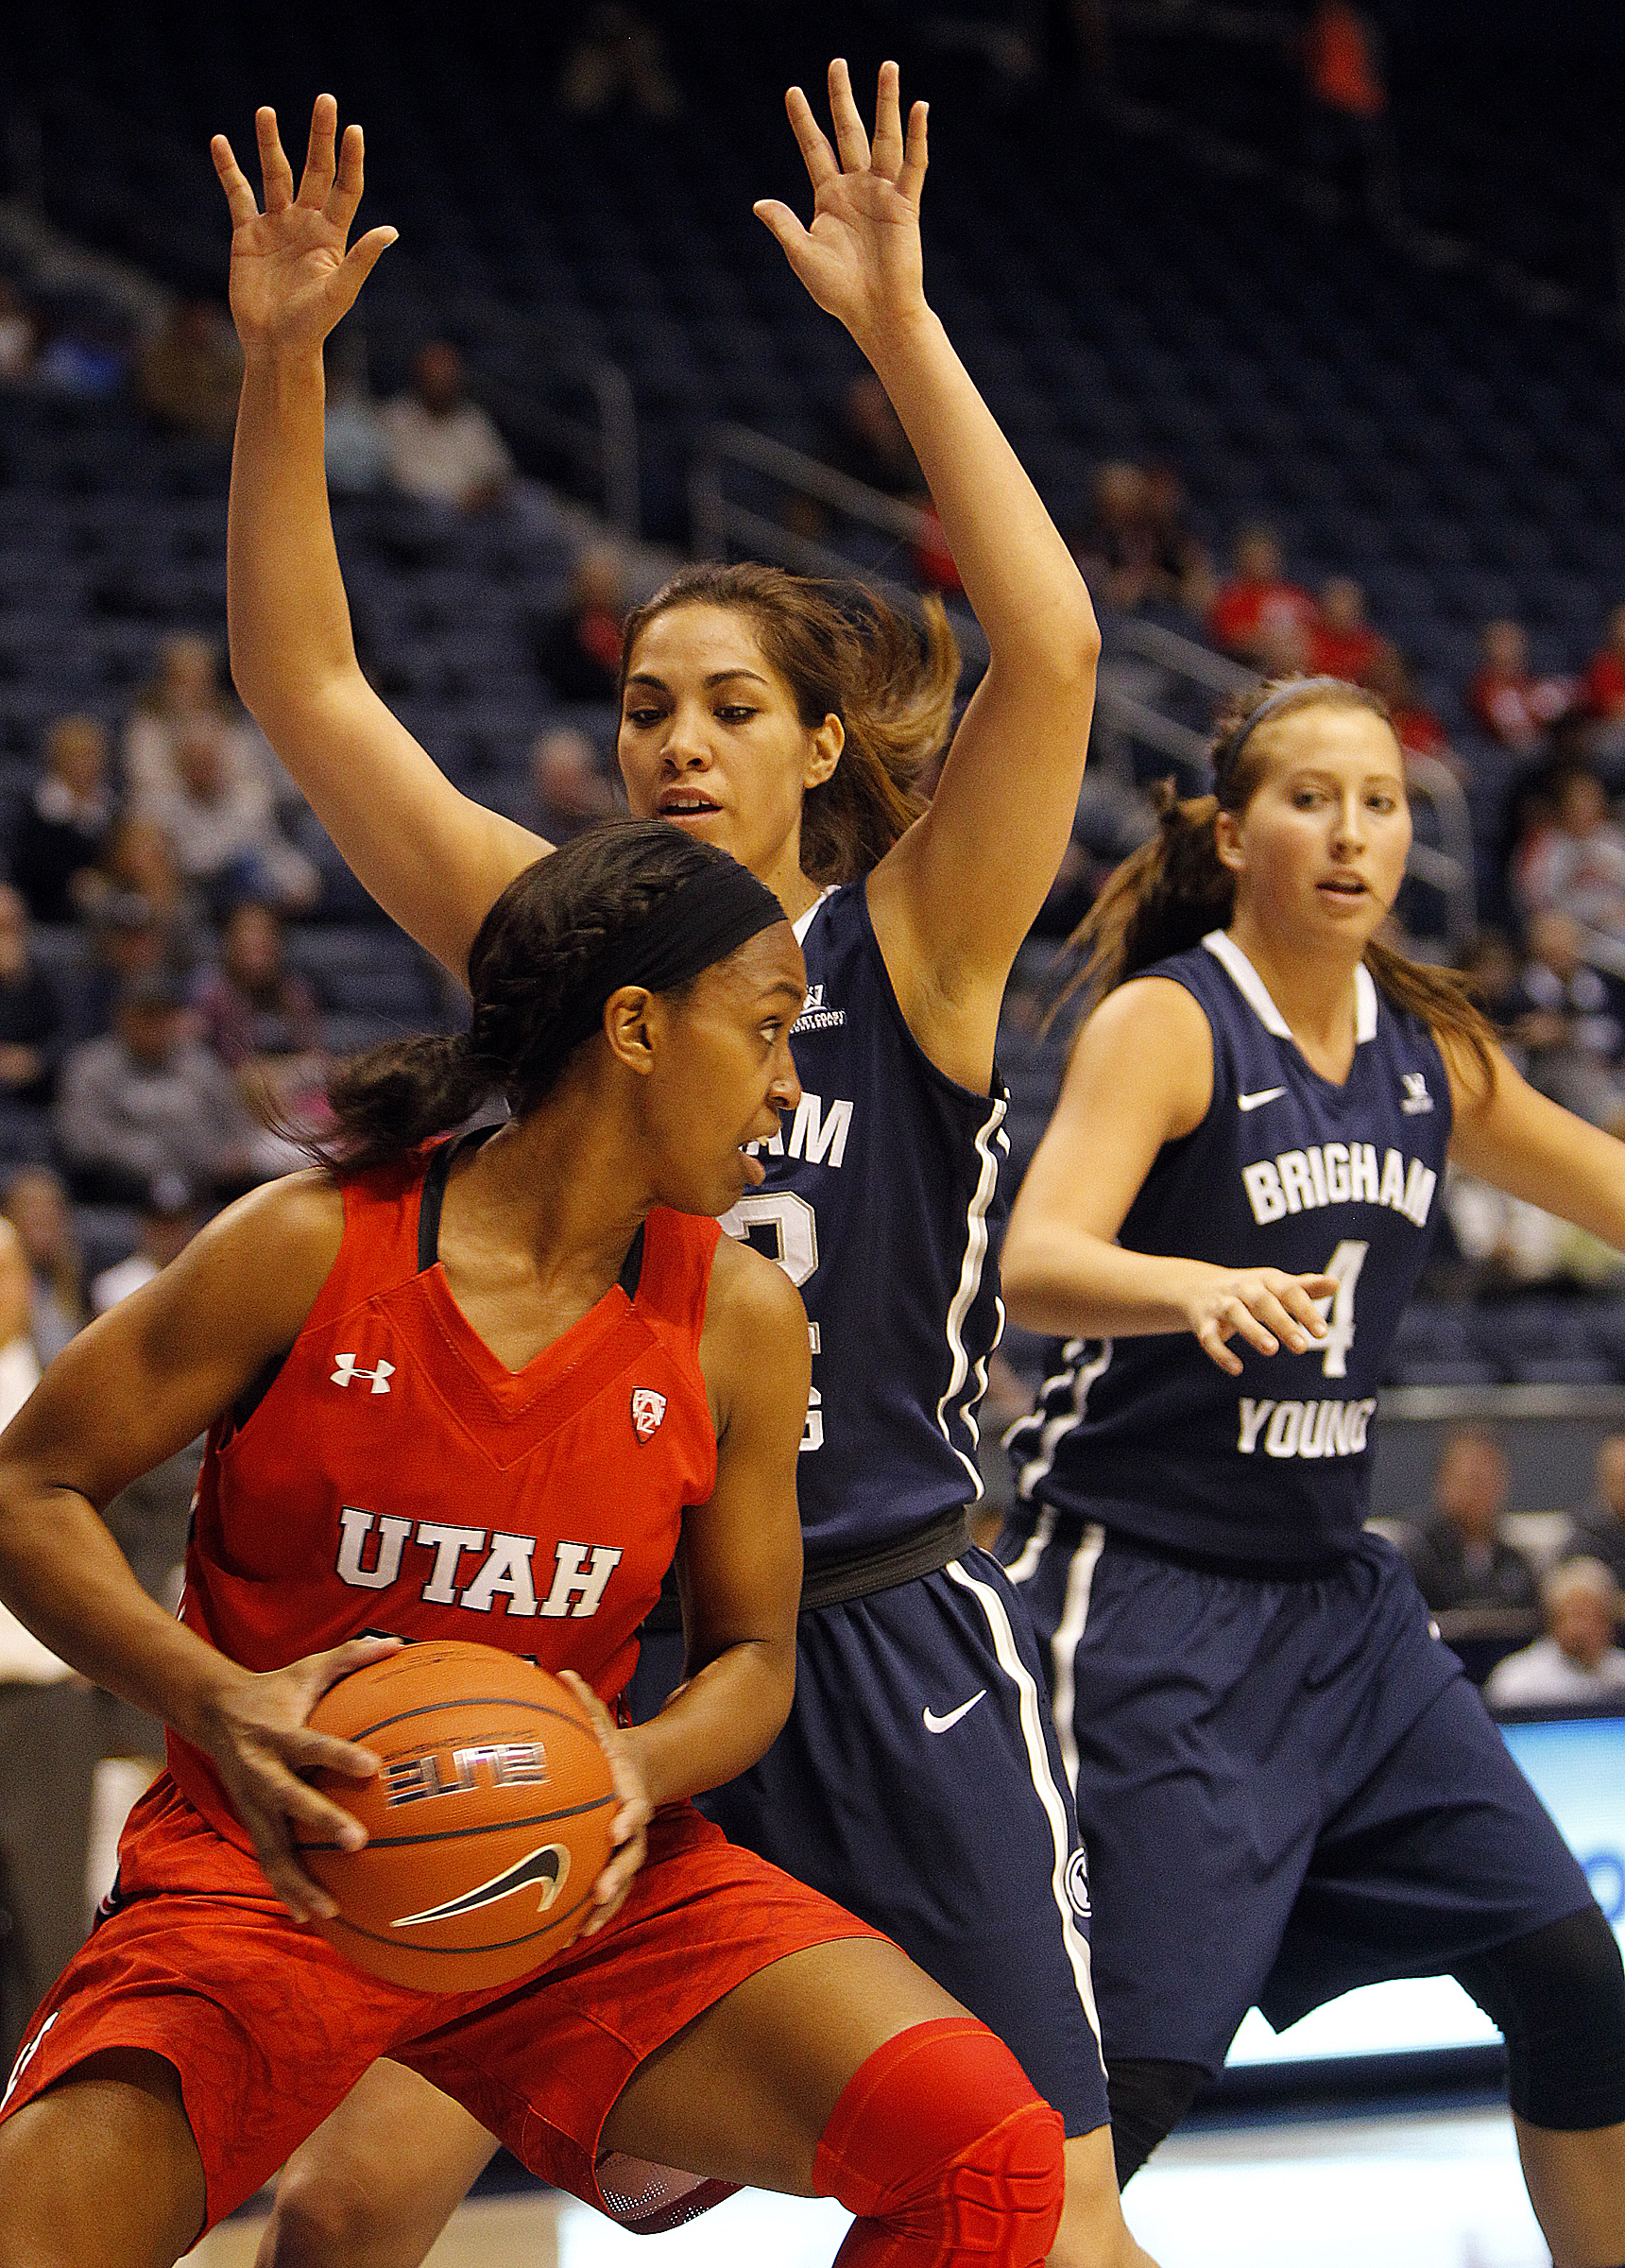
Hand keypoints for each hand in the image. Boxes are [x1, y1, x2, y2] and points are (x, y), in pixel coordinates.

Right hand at [195, 1632, 401, 1922]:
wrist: (212, 1712)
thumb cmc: (276, 1690)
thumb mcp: (308, 1668)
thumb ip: (352, 1656)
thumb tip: (398, 1643)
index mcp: (278, 1734)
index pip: (311, 1745)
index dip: (338, 1755)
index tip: (372, 1766)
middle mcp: (261, 1772)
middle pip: (289, 1803)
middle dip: (320, 1823)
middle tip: (358, 1843)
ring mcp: (252, 1803)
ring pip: (272, 1848)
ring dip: (298, 1881)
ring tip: (329, 1910)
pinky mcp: (250, 1823)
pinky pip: (269, 1861)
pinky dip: (287, 1890)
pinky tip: (309, 1918)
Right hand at [211, 94, 396, 357]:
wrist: (275, 346)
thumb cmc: (312, 325)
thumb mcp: (340, 291)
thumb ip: (361, 259)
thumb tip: (391, 231)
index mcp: (332, 236)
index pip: (346, 188)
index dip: (350, 160)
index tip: (354, 129)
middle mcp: (306, 224)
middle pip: (315, 170)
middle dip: (319, 136)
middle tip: (325, 100)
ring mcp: (276, 226)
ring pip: (274, 175)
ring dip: (270, 143)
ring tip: (266, 111)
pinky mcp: (246, 235)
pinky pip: (237, 194)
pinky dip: (228, 169)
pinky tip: (220, 142)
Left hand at [557, 1669, 649, 1938]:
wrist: (641, 1773)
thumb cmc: (611, 1749)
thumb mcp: (602, 1724)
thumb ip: (584, 1703)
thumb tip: (562, 1671)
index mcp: (632, 1794)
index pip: (635, 1809)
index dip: (628, 1820)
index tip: (616, 1829)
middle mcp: (632, 1827)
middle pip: (631, 1857)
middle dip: (617, 1876)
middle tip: (600, 1895)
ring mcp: (625, 1851)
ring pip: (620, 1884)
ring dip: (603, 1909)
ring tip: (580, 1933)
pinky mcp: (612, 1867)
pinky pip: (603, 1896)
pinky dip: (588, 1918)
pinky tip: (560, 1943)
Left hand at [754, 58, 928, 358]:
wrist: (875, 313)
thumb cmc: (838, 291)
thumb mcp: (802, 255)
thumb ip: (784, 225)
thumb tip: (759, 203)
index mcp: (829, 197)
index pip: (814, 148)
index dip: (803, 121)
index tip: (792, 91)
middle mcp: (856, 188)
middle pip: (848, 131)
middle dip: (842, 98)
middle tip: (838, 63)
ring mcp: (882, 193)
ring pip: (883, 138)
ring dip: (886, 102)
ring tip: (888, 66)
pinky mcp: (906, 205)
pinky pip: (913, 165)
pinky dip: (917, 137)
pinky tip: (919, 108)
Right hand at [1182, 1265, 1336, 1376]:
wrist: (1197, 1288)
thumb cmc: (1248, 1291)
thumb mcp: (1275, 1286)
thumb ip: (1304, 1288)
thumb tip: (1335, 1283)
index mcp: (1265, 1280)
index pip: (1289, 1291)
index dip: (1305, 1310)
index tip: (1322, 1332)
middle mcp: (1243, 1289)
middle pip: (1263, 1302)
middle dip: (1282, 1323)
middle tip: (1302, 1347)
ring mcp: (1221, 1305)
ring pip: (1236, 1315)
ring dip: (1253, 1331)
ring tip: (1271, 1350)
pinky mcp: (1202, 1324)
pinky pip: (1209, 1338)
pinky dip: (1221, 1353)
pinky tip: (1237, 1369)